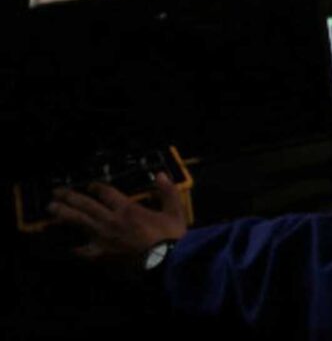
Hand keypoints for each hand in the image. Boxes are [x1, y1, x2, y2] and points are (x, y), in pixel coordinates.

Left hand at [47, 173, 187, 261]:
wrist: (165, 263)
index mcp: (128, 208)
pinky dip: (73, 247)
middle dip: (70, 196)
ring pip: (79, 222)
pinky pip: (82, 250)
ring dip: (63, 214)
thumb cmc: (170, 237)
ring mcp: (103, 238)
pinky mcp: (101, 254)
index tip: (90, 185)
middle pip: (85, 204)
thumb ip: (167, 191)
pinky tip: (65, 245)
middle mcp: (111, 220)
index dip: (96, 187)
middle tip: (56, 192)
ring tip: (51, 209)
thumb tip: (160, 175)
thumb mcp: (174, 210)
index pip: (106, 192)